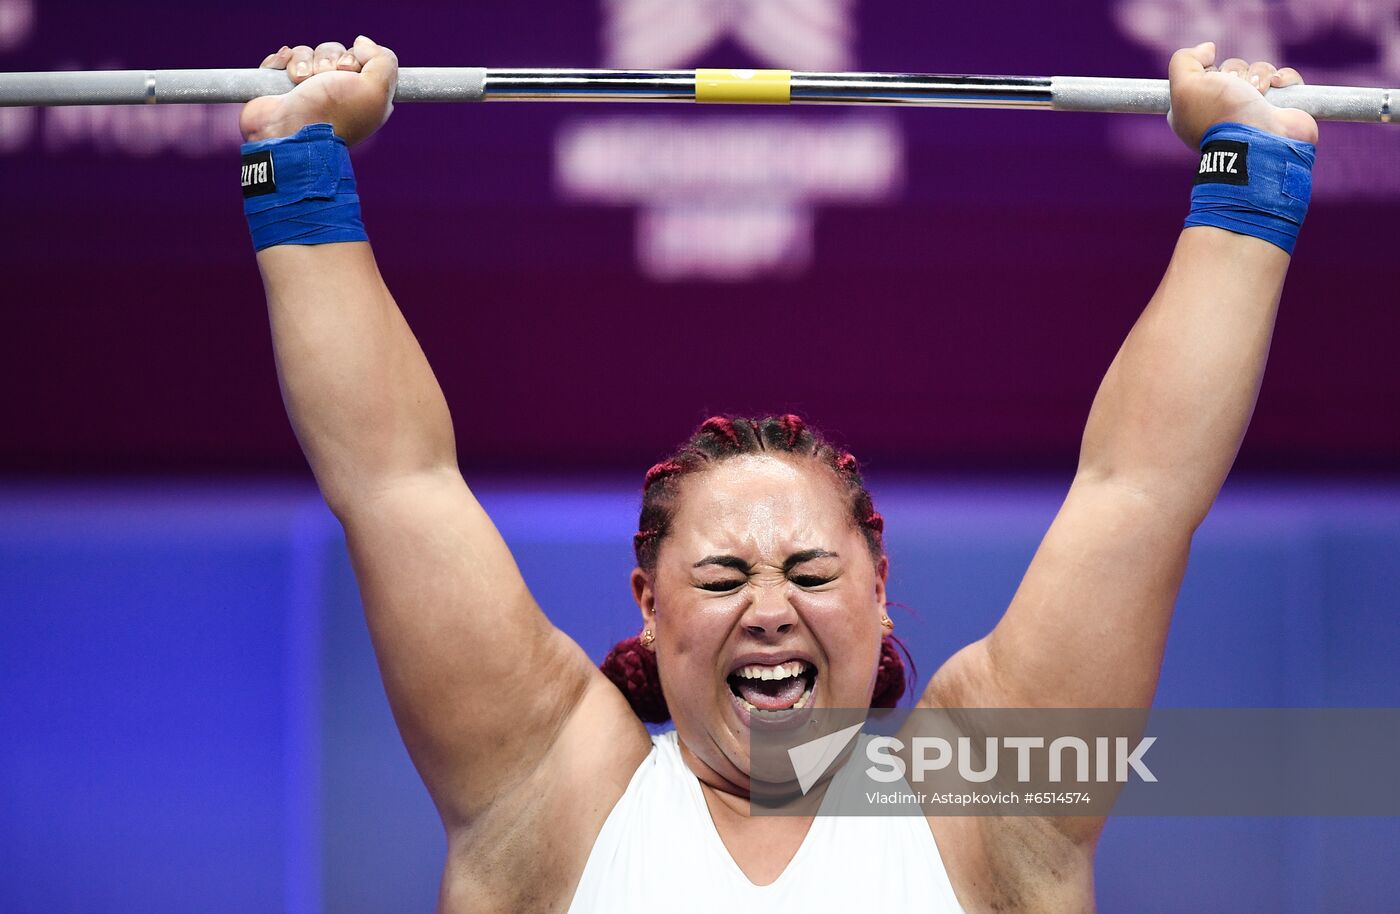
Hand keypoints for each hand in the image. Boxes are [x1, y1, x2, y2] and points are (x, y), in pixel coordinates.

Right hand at [239, 35, 396, 145]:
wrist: (289, 131)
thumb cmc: (334, 112)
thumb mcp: (377, 89)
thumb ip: (383, 61)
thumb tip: (362, 43)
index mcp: (362, 97)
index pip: (363, 60)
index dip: (356, 59)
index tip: (351, 70)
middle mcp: (337, 93)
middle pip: (334, 53)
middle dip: (328, 59)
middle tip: (325, 77)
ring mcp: (308, 90)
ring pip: (308, 53)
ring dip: (304, 62)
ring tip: (301, 81)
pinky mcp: (281, 86)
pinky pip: (284, 58)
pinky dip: (283, 61)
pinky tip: (287, 74)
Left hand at [1167, 42, 1317, 148]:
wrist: (1261, 139)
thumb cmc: (1220, 113)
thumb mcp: (1185, 86)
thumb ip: (1183, 61)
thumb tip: (1207, 49)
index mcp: (1194, 112)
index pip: (1200, 77)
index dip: (1205, 73)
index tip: (1206, 79)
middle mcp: (1221, 112)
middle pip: (1230, 70)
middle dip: (1235, 72)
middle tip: (1235, 88)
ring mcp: (1252, 111)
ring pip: (1257, 72)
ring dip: (1259, 75)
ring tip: (1258, 93)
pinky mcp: (1279, 108)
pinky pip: (1282, 78)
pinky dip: (1282, 78)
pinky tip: (1277, 86)